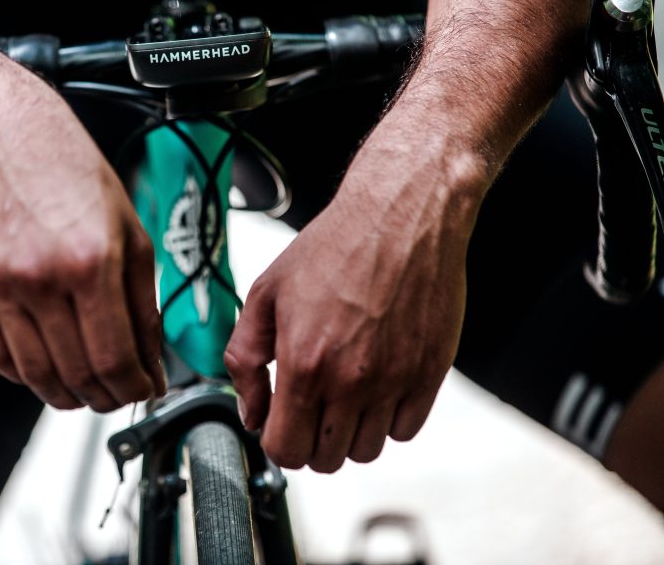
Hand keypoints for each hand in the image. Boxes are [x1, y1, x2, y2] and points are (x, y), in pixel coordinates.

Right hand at [0, 76, 164, 410]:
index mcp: (90, 261)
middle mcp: (39, 276)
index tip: (142, 390)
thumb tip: (149, 365)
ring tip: (83, 388)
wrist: (5, 138)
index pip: (113, 358)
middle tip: (116, 394)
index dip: (132, 389)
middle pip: (74, 374)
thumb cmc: (75, 179)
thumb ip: (144, 306)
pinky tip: (46, 367)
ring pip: (34, 375)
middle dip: (104, 398)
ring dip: (66, 394)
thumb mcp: (132, 233)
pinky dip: (24, 374)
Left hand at [225, 132, 485, 471]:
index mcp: (304, 363)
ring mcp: (394, 381)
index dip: (277, 441)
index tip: (281, 421)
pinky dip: (388, 418)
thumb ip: (245, 359)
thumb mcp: (265, 294)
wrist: (399, 216)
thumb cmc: (331, 249)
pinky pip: (405, 430)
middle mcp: (350, 381)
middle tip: (311, 406)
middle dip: (310, 440)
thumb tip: (251, 413)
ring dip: (349, 432)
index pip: (286, 450)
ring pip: (367, 451)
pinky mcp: (429, 374)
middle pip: (326, 459)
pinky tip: (376, 384)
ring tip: (344, 393)